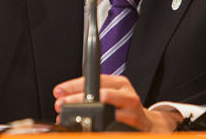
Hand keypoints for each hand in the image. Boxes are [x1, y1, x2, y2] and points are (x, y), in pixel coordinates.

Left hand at [53, 74, 182, 131]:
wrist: (146, 125)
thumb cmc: (123, 110)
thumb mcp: (112, 97)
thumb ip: (94, 95)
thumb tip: (65, 99)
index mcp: (119, 83)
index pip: (93, 79)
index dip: (74, 85)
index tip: (58, 91)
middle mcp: (126, 92)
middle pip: (99, 91)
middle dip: (76, 98)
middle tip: (60, 104)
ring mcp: (131, 107)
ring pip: (105, 104)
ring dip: (85, 110)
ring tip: (70, 114)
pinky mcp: (133, 120)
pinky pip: (113, 121)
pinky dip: (100, 124)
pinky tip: (90, 126)